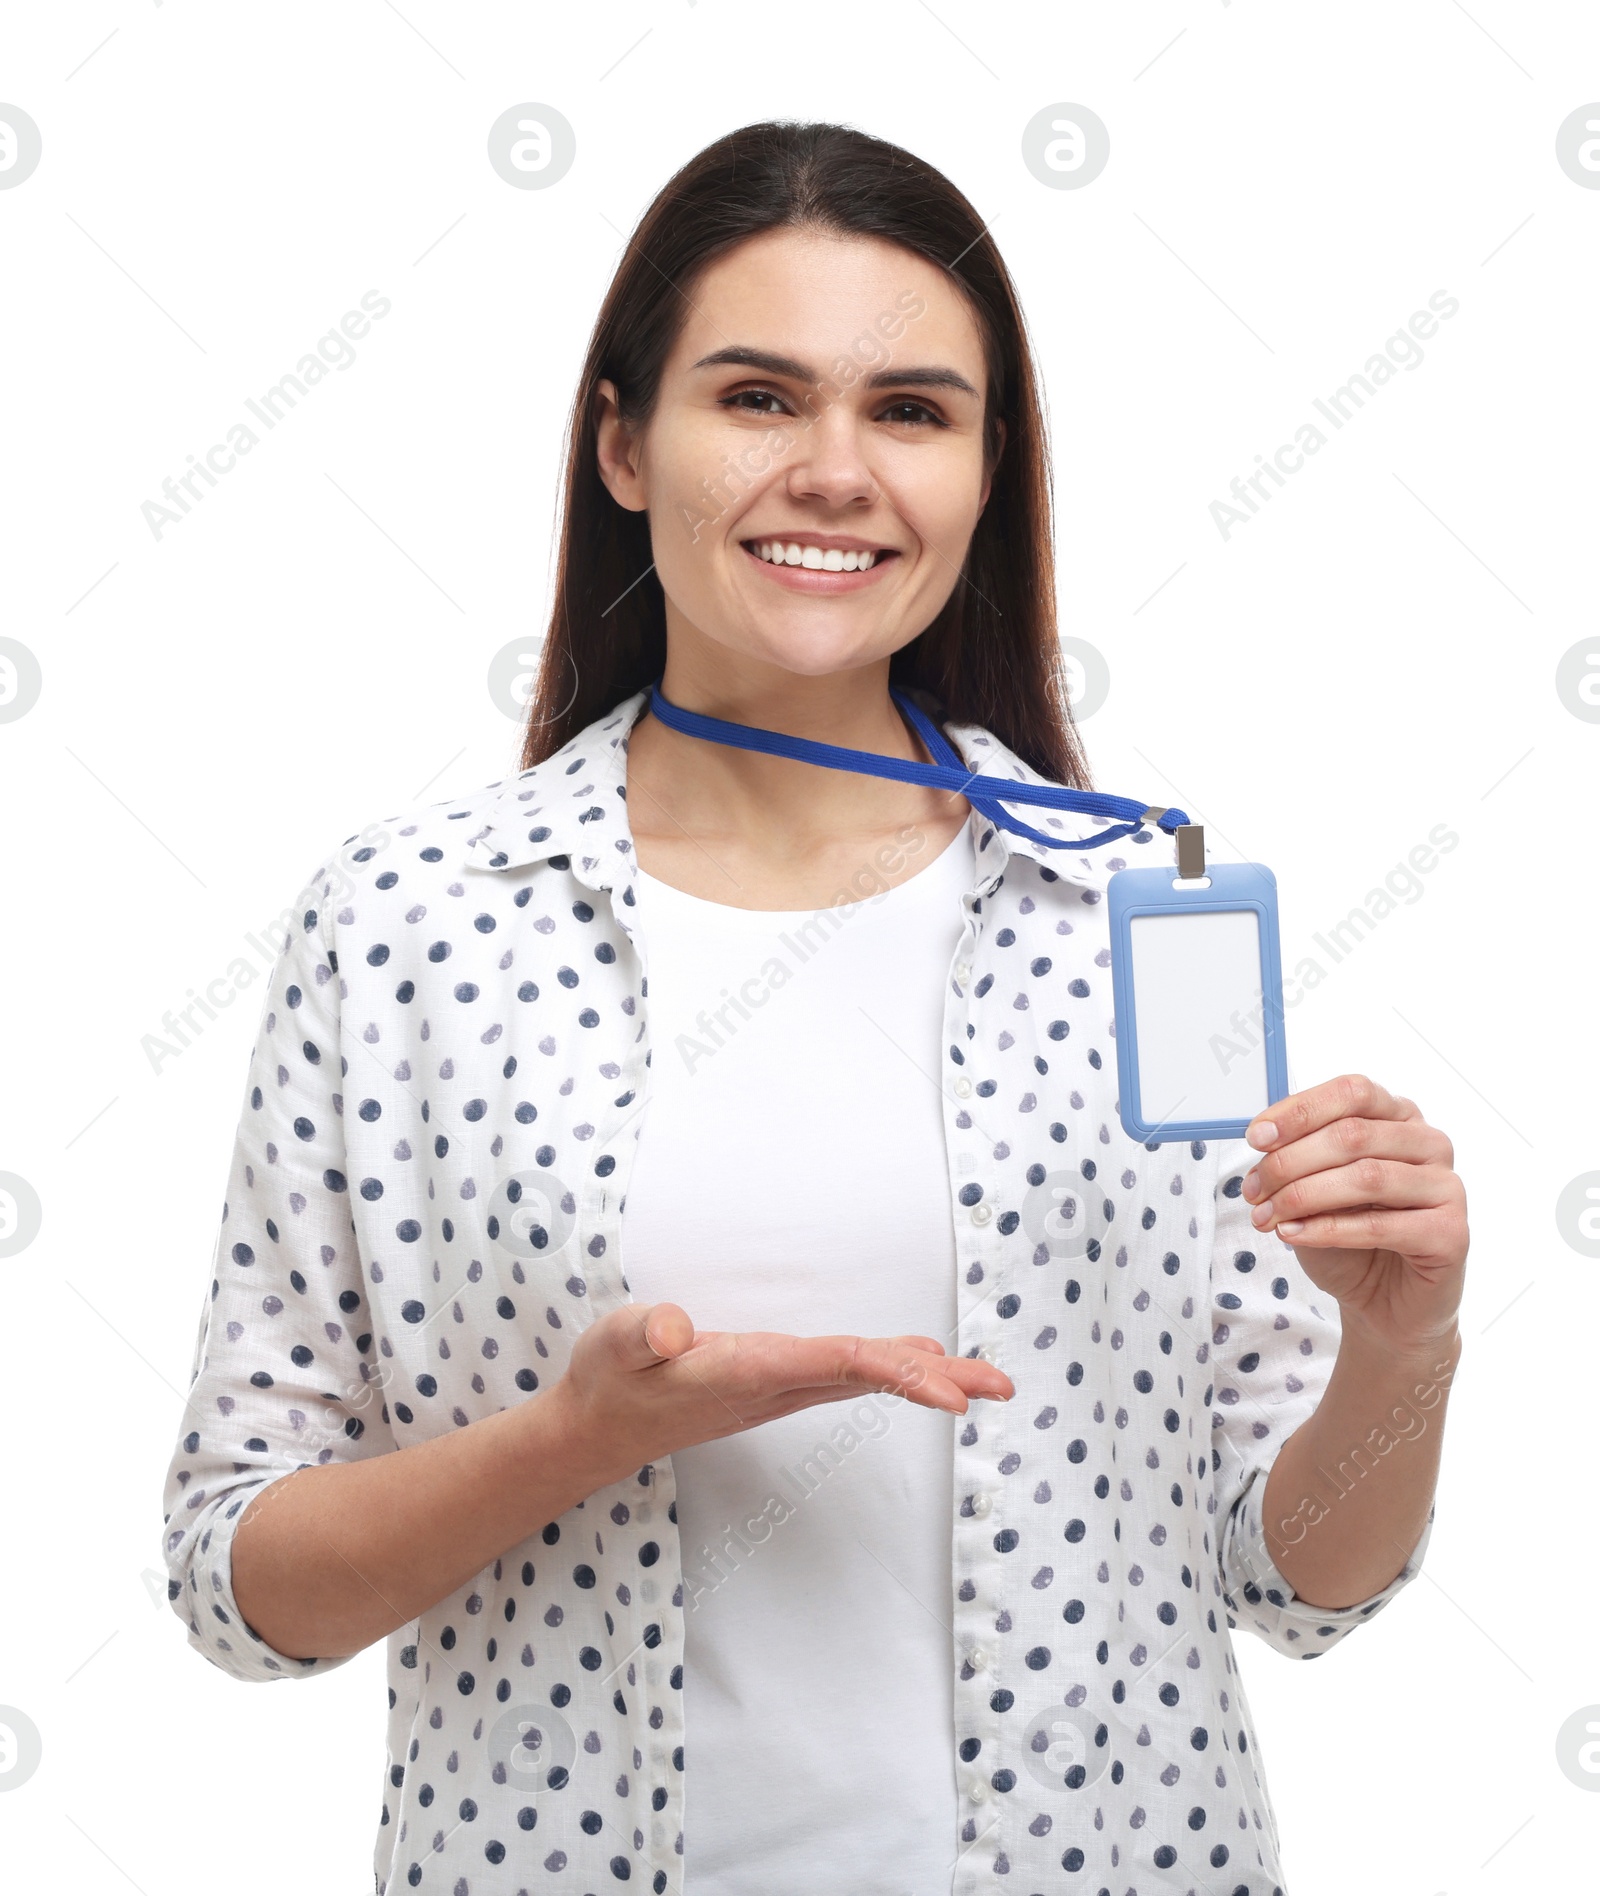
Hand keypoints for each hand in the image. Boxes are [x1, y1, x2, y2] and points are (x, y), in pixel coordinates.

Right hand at [552, 1302, 1015, 1490]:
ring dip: (925, 1377)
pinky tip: (920, 1363)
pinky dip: (890, 1367)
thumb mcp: (613, 1346)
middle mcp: (776, 1384)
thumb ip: (643, 1334)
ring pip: (865, 1378)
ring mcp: (779, 1388)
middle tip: (1001, 1386)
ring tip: (983, 1378)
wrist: (599, 1430)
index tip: (949, 1393)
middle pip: (870, 1376)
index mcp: (747, 1372)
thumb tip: (672, 1329)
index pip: (836, 1365)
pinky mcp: (774, 1383)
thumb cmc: (609, 1379)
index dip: (896, 1371)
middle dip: (937, 1381)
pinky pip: (846, 1375)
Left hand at [1240, 1073, 1467, 1356]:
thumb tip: (1263, 1138)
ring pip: (1366, 1177)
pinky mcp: (1451, 1233)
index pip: (1351, 1093)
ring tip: (1266, 1217)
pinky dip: (1327, 1229)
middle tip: (1252, 1190)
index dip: (1299, 1111)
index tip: (1255, 1138)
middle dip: (1290, 1162)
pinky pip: (1380, 1225)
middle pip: (1352, 1134)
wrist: (1384, 1304)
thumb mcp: (1313, 1187)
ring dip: (1303, 1196)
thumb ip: (1296, 1156)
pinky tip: (1293, 1235)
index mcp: (1399, 1116)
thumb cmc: (1349, 1237)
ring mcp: (1446, 1187)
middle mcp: (1429, 1143)